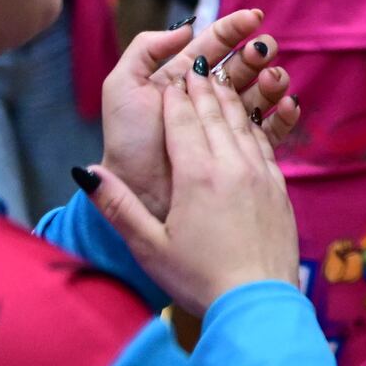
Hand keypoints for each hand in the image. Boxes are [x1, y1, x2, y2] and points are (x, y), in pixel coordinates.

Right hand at [85, 70, 301, 315]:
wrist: (259, 303)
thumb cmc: (199, 279)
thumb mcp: (149, 247)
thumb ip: (117, 207)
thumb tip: (86, 173)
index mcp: (197, 176)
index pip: (183, 122)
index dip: (175, 97)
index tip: (170, 75)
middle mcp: (232, 166)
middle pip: (215, 115)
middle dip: (203, 87)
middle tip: (197, 63)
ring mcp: (260, 175)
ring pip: (242, 124)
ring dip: (229, 99)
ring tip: (221, 79)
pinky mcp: (279, 188)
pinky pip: (263, 144)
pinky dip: (253, 124)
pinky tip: (249, 120)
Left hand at [97, 8, 299, 221]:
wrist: (135, 190)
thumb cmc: (127, 140)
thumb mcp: (122, 87)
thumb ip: (146, 49)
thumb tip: (186, 27)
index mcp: (183, 78)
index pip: (213, 46)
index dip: (234, 29)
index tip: (255, 16)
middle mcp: (207, 98)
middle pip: (241, 68)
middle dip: (256, 55)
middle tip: (263, 52)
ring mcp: (225, 125)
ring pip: (259, 95)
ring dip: (271, 82)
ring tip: (272, 80)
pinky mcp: (240, 153)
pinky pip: (270, 131)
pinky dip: (283, 116)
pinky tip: (287, 106)